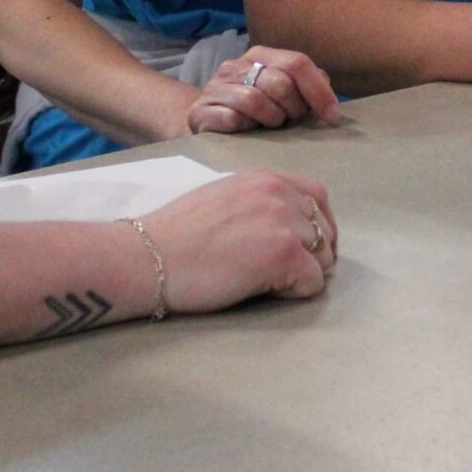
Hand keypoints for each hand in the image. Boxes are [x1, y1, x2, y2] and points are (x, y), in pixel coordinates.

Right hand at [141, 170, 337, 311]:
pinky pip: (314, 282)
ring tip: (268, 282)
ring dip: (304, 274)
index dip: (315, 226)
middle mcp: (279, 193)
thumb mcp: (221, 199)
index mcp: (264, 178)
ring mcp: (284, 222)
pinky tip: (264, 291)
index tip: (303, 248)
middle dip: (313, 253)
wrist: (146, 256)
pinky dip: (296, 293)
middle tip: (283, 273)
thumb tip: (281, 227)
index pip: (316, 197)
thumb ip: (255, 204)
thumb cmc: (173, 237)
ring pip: (325, 257)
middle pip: (325, 229)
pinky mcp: (284, 254)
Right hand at [184, 46, 340, 134]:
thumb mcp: (281, 92)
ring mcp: (215, 87)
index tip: (332, 116)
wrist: (206, 121)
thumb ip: (305, 85)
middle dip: (293, 109)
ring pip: (255, 101)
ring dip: (270, 120)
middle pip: (280, 84)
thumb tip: (326, 87)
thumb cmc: (253, 109)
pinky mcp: (199, 112)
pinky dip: (245, 128)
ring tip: (268, 126)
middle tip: (289, 121)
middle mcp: (235, 66)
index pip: (297, 63)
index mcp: (260, 56)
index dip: (319, 91)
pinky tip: (246, 132)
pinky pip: (232, 119)